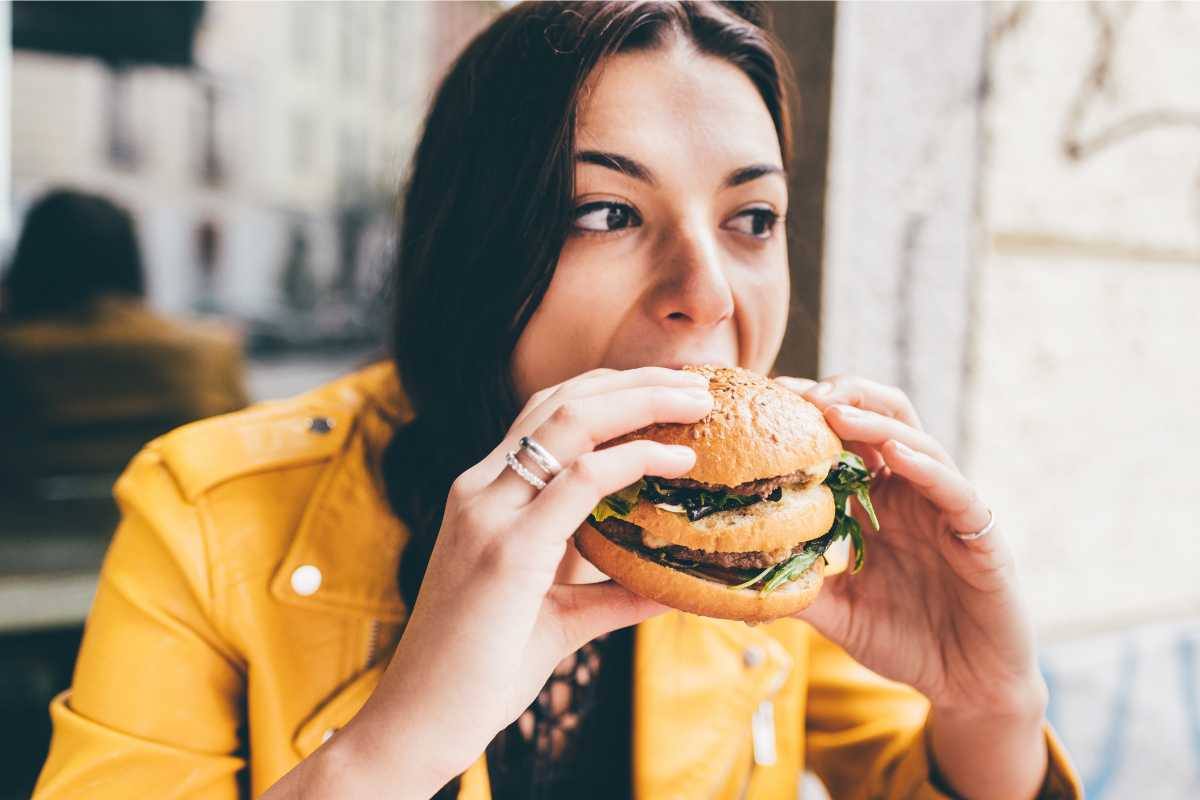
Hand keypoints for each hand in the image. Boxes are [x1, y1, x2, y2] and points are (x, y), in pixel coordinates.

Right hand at [332, 367, 711, 796]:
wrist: (420, 721)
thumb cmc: (481, 669)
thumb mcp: (558, 617)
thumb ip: (611, 594)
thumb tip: (672, 587)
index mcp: (485, 496)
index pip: (548, 414)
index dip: (611, 390)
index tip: (669, 391)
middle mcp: (481, 490)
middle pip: (563, 400)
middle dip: (636, 381)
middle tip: (699, 382)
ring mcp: (489, 514)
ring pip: (571, 421)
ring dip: (642, 401)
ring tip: (698, 402)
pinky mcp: (507, 550)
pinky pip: (579, 481)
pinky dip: (634, 460)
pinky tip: (677, 462)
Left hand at [777, 374, 1049, 797]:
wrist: (968, 684)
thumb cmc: (906, 641)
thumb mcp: (837, 611)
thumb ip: (797, 587)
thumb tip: (733, 578)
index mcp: (878, 500)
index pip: (847, 438)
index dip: (812, 414)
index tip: (770, 399)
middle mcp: (913, 493)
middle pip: (885, 417)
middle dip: (845, 395)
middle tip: (800, 393)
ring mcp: (947, 507)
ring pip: (918, 442)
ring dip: (875, 422)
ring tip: (836, 410)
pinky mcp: (980, 532)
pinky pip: (954, 489)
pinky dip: (925, 466)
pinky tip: (895, 454)